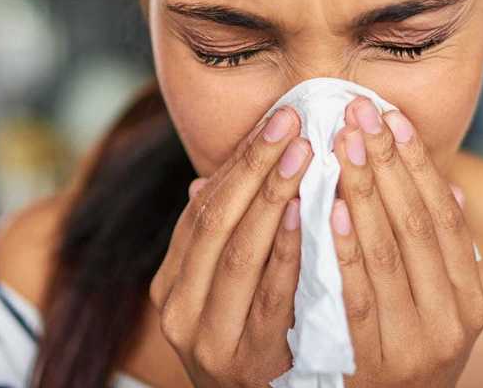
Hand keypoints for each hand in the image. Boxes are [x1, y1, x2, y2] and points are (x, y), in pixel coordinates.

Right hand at [149, 104, 311, 386]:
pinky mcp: (247, 364)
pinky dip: (288, 252)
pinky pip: (270, 298)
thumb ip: (219, 245)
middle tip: (293, 123)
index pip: (203, 210)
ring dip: (272, 198)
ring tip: (304, 153)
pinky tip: (309, 214)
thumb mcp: (222, 301)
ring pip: (239, 254)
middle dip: (256, 168)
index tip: (278, 120)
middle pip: (216, 222)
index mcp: (173, 287)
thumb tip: (203, 184)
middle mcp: (180, 312)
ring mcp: (209, 341)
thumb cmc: (252, 354)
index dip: (239, 162)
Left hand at [329, 96, 482, 387]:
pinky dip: (345, 250)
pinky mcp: (373, 365)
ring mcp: (415, 345)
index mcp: (469, 301)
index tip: (390, 117)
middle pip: (418, 225)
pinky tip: (329, 209)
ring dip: (363, 193)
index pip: (445, 216)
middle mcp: (452, 322)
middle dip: (386, 164)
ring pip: (389, 253)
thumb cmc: (403, 358)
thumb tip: (451, 186)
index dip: (417, 163)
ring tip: (342, 145)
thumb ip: (439, 254)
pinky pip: (356, 296)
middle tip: (357, 113)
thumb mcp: (436, 311)